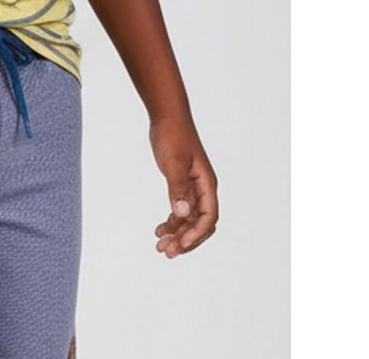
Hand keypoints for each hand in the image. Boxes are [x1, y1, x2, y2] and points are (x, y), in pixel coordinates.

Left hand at [148, 114, 218, 257]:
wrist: (167, 117)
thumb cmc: (173, 136)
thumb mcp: (173, 162)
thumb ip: (177, 188)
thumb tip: (181, 214)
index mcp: (206, 184)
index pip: (208, 217)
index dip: (196, 234)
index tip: (180, 245)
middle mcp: (203, 189)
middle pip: (199, 224)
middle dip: (185, 240)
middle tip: (166, 252)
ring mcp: (192, 188)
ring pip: (188, 220)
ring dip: (177, 234)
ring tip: (160, 246)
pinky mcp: (181, 185)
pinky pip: (180, 210)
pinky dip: (172, 222)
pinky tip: (159, 230)